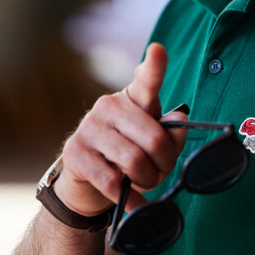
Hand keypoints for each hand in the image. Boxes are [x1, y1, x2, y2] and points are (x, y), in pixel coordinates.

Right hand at [54, 43, 187, 216]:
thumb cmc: (129, 155)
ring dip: (148, 181)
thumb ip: (170, 133)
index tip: (159, 50)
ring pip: (134, 162)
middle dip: (165, 165)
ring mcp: (89, 127)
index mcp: (134, 98)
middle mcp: (109, 105)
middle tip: (161, 173)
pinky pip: (111, 181)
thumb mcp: (153, 143)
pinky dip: (128, 198)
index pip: (147, 79)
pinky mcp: (75, 153)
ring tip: (145, 183)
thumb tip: (179, 120)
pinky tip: (134, 204)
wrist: (87, 183)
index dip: (154, 65)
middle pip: (154, 139)